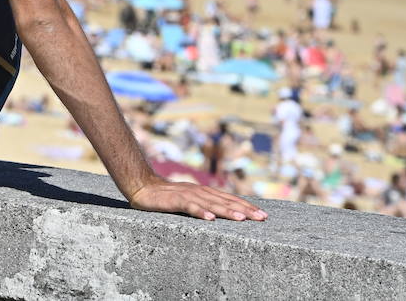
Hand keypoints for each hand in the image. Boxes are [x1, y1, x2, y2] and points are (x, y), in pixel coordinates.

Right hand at [127, 177, 267, 221]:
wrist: (142, 186)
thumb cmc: (166, 197)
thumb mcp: (189, 200)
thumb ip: (204, 205)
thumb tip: (222, 214)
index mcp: (204, 192)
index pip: (230, 199)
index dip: (247, 205)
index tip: (263, 215)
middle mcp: (199, 191)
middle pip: (225, 200)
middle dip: (245, 209)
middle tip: (262, 218)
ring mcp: (187, 195)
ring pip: (210, 203)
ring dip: (226, 211)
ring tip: (241, 219)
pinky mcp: (174, 200)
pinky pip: (189, 207)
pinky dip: (200, 212)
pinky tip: (210, 219)